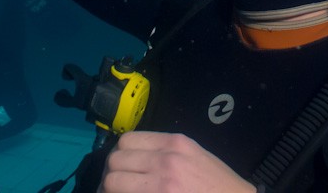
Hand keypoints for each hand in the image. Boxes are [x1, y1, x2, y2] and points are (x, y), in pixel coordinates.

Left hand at [97, 131, 255, 192]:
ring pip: (112, 182)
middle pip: (115, 161)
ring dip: (111, 189)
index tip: (123, 166)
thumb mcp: (193, 154)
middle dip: (112, 173)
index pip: (126, 140)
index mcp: (174, 143)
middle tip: (118, 184)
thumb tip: (134, 158)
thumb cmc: (216, 182)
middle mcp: (164, 161)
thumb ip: (165, 151)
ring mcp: (160, 185)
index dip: (120, 154)